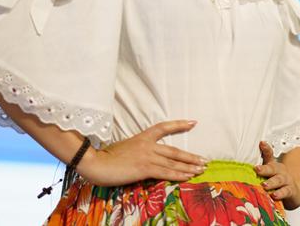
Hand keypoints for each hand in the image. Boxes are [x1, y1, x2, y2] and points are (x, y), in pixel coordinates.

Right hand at [79, 120, 207, 185]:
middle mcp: (147, 145)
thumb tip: (148, 159)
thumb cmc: (106, 157)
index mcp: (142, 137)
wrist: (95, 162)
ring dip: (189, 167)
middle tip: (204, 160)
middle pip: (175, 151)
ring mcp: (147, 156)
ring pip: (173, 162)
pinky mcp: (144, 168)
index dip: (179, 125)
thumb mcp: (124, 148)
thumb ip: (138, 151)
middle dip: (191, 157)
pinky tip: (187, 177)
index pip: (164, 127)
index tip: (193, 122)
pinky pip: (166, 172)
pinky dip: (179, 175)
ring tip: (200, 170)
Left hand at [254, 141, 299, 209]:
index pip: (269, 155)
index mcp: (273, 165)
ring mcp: (286, 180)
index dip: (266, 149)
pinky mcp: (290, 191)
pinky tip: (274, 196)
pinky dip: (280, 194)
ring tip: (264, 185)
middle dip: (265, 169)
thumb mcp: (269, 172)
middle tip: (257, 169)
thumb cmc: (276, 180)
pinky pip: (286, 191)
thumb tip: (249, 155)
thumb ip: (260, 166)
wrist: (294, 191)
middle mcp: (280, 171)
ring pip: (279, 180)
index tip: (261, 143)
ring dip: (272, 183)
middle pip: (273, 168)